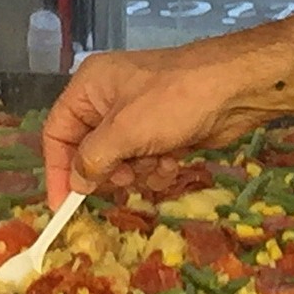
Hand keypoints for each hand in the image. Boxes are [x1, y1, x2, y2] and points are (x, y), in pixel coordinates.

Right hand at [40, 45, 271, 205]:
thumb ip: (92, 160)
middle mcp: (109, 99)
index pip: (57, 132)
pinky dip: (157, 167)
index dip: (57, 170)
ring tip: (158, 161)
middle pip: (89, 151)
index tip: (63, 206)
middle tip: (127, 176)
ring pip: (120, 162)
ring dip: (138, 171)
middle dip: (109, 170)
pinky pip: (145, 161)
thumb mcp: (125, 132)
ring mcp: (139, 115)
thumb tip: (77, 183)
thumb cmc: (174, 101)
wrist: (235, 90)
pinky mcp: (163, 130)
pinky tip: (175, 160)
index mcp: (90, 87)